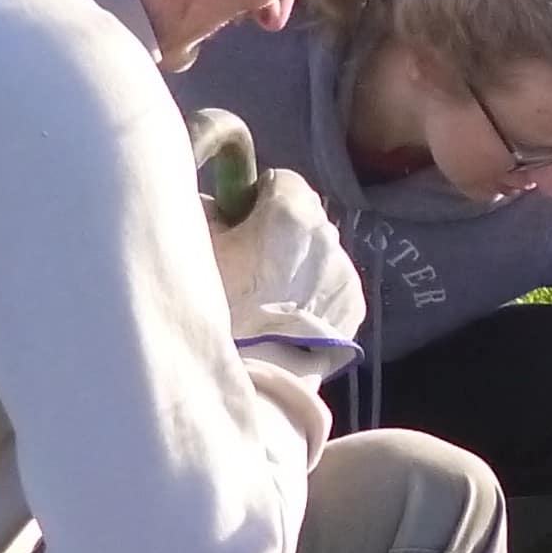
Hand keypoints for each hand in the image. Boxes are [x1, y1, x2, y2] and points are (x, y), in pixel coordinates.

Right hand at [213, 166, 363, 374]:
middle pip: (304, 215)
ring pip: (321, 252)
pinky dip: (316, 294)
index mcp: (291, 209)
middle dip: (281, 229)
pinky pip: (333, 286)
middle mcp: (327, 233)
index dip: (256, 198)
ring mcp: (345, 271)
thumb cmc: (221, 305)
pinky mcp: (354, 306)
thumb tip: (217, 204)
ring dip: (300, 263)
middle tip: (250, 263)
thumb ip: (208, 211)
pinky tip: (290, 317)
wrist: (254, 373)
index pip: (280, 179)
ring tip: (270, 297)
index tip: (239, 224)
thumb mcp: (197, 247)